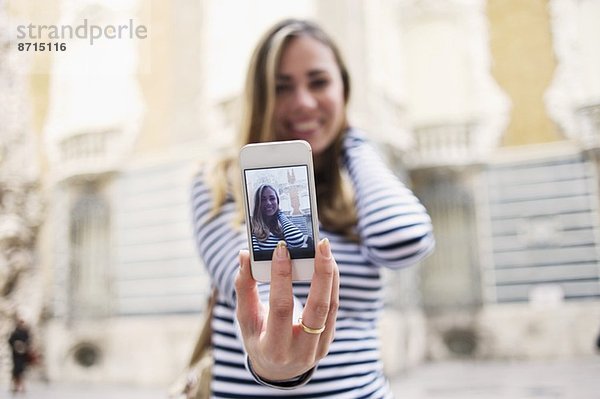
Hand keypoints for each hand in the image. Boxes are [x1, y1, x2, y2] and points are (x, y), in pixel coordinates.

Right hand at [235, 238, 339, 380]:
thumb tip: (244, 255)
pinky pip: (334, 307)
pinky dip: (332, 283)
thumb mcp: (245, 319)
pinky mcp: (330, 338)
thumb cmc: (257, 339)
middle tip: (321, 244)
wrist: (279, 370)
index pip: (281, 308)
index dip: (281, 277)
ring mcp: (319, 347)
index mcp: (273, 348)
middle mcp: (300, 351)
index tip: (282, 249)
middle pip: (318, 308)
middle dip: (321, 272)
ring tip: (325, 249)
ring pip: (331, 306)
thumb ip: (244, 287)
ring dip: (330, 274)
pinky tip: (327, 264)